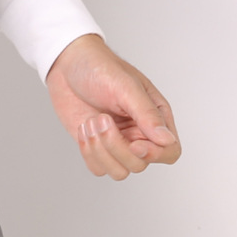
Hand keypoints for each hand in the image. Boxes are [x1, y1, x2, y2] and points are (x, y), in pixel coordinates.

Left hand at [47, 34, 179, 179]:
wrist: (66, 64)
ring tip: (90, 122)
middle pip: (140, 164)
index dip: (154, 154)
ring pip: (119, 172)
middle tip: (101, 118)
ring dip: (100, 150)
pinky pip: (99, 169)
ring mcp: (119, 143)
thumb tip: (167, 140)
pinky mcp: (99, 149)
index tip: (134, 143)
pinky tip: (83, 129)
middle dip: (116, 146)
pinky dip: (88, 153)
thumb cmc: (99, 67)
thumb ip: (148, 115)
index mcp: (156, 117)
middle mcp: (140, 134)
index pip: (170, 151)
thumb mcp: (126, 87)